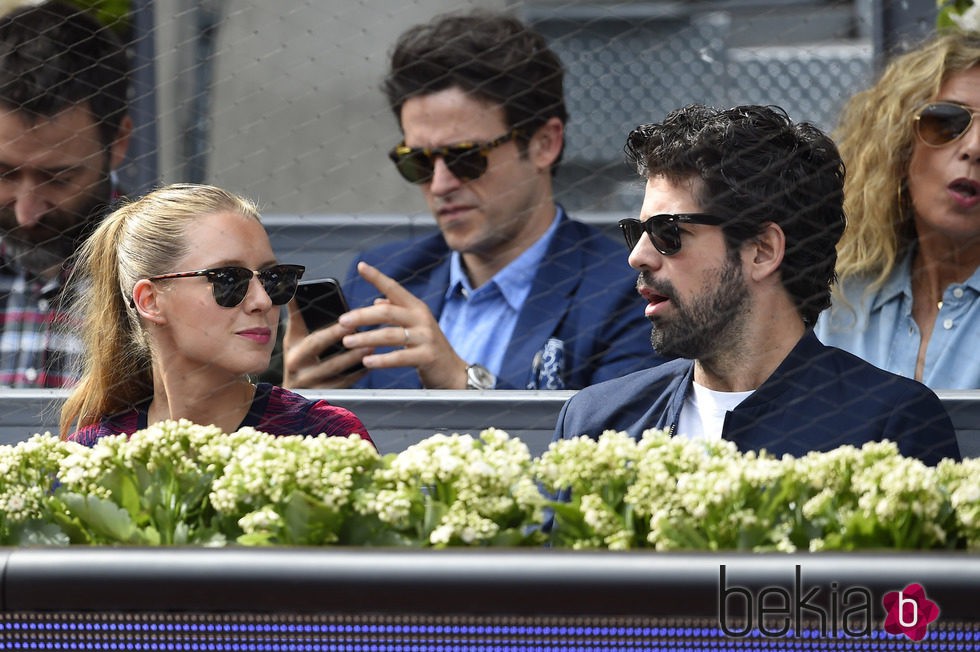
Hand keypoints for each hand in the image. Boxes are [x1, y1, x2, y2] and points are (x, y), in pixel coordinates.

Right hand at [282, 298, 369, 387]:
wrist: (287, 394)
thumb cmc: (297, 355)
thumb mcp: (293, 336)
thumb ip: (296, 313)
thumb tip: (295, 285)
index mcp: (293, 350)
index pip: (314, 340)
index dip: (331, 332)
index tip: (348, 323)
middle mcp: (298, 369)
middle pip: (327, 358)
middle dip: (346, 345)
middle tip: (365, 334)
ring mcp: (310, 384)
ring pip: (336, 372)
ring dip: (354, 359)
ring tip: (372, 347)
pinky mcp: (322, 396)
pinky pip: (342, 385)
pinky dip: (356, 374)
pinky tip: (369, 364)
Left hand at [338, 261, 468, 388]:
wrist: (453, 371)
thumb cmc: (429, 347)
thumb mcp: (415, 325)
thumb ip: (397, 312)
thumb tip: (377, 300)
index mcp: (416, 308)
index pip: (394, 288)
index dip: (377, 277)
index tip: (361, 266)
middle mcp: (421, 318)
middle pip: (387, 312)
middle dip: (362, 316)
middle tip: (343, 321)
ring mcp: (426, 337)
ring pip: (390, 335)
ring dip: (366, 338)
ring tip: (348, 342)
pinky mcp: (427, 356)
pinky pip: (400, 357)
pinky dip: (381, 360)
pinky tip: (367, 361)